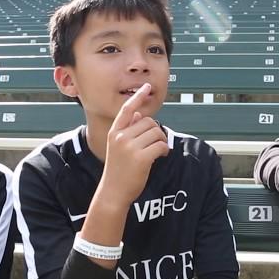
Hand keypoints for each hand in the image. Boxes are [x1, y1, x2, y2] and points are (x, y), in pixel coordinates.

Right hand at [100, 83, 168, 206]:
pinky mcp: (141, 158)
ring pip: (156, 132)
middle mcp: (121, 137)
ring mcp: (130, 147)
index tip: (146, 86)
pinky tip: (161, 156)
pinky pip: (161, 145)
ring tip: (159, 150)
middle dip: (157, 131)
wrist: (113, 192)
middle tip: (158, 143)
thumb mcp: (117, 147)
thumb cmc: (118, 171)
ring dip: (162, 140)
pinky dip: (164, 150)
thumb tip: (139, 114)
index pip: (126, 110)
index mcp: (114, 133)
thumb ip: (127, 130)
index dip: (137, 97)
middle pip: (148, 122)